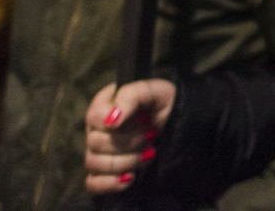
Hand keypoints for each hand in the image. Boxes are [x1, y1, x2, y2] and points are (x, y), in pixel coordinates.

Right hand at [84, 79, 175, 194]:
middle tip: (151, 135)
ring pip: (94, 163)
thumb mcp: (156, 91)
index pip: (94, 116)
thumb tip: (112, 121)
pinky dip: (110, 183)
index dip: (118, 122)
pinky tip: (131, 177)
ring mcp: (98, 152)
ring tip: (149, 153)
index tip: (144, 120)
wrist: (182, 125)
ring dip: (125, 161)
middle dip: (129, 142)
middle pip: (95, 142)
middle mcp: (97, 129)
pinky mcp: (104, 172)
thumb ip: (131, 97)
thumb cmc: (167, 104)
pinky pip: (93, 183)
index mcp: (105, 104)